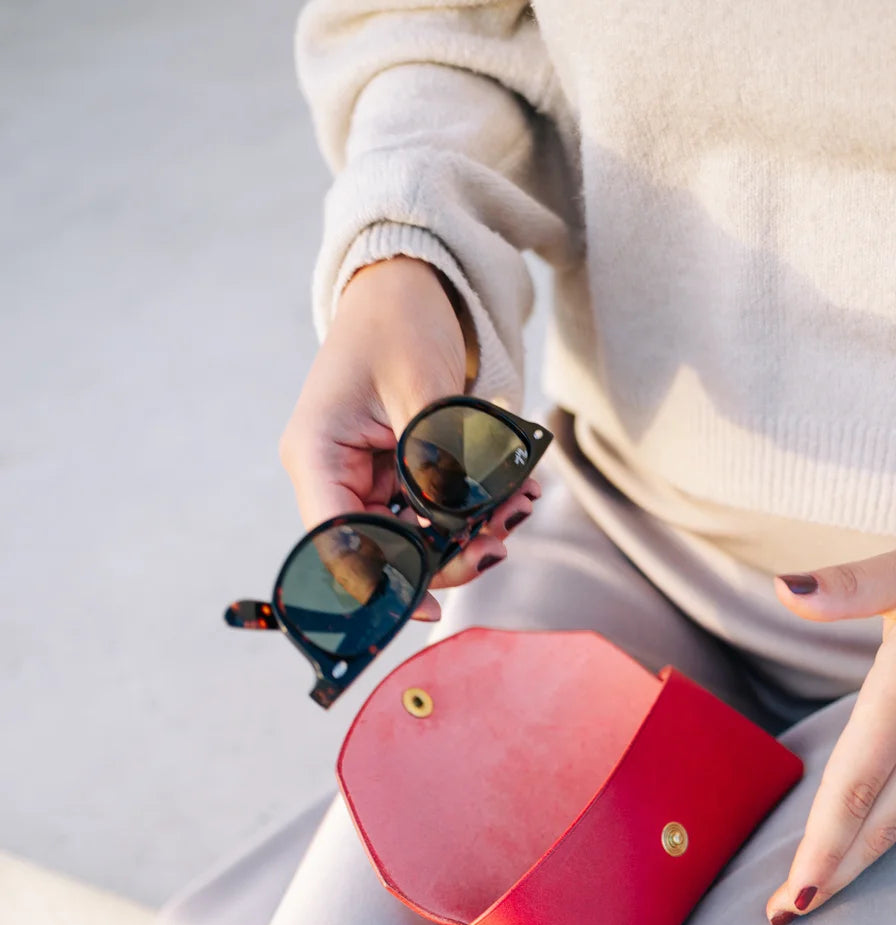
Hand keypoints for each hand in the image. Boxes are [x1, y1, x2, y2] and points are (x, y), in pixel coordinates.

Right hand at [279, 255, 539, 621]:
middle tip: (500, 541)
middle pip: (381, 552)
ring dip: (468, 534)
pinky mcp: (397, 477)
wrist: (408, 285)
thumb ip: (437, 458)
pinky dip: (473, 511)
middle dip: (445, 556)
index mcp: (316, 453)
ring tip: (518, 503)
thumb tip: (455, 523)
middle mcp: (333, 475)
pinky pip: (435, 514)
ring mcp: (366, 479)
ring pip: (416, 539)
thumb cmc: (400, 321)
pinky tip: (512, 493)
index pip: (335, 542)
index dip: (376, 584)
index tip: (426, 607)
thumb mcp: (425, 387)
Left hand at [764, 492, 895, 924]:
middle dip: (830, 876)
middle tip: (783, 921)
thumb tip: (786, 588)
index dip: (822, 845)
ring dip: (855, 863)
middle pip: (876, 821)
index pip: (855, 785)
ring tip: (816, 898)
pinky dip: (884, 833)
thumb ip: (849, 585)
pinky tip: (864, 844)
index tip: (796, 895)